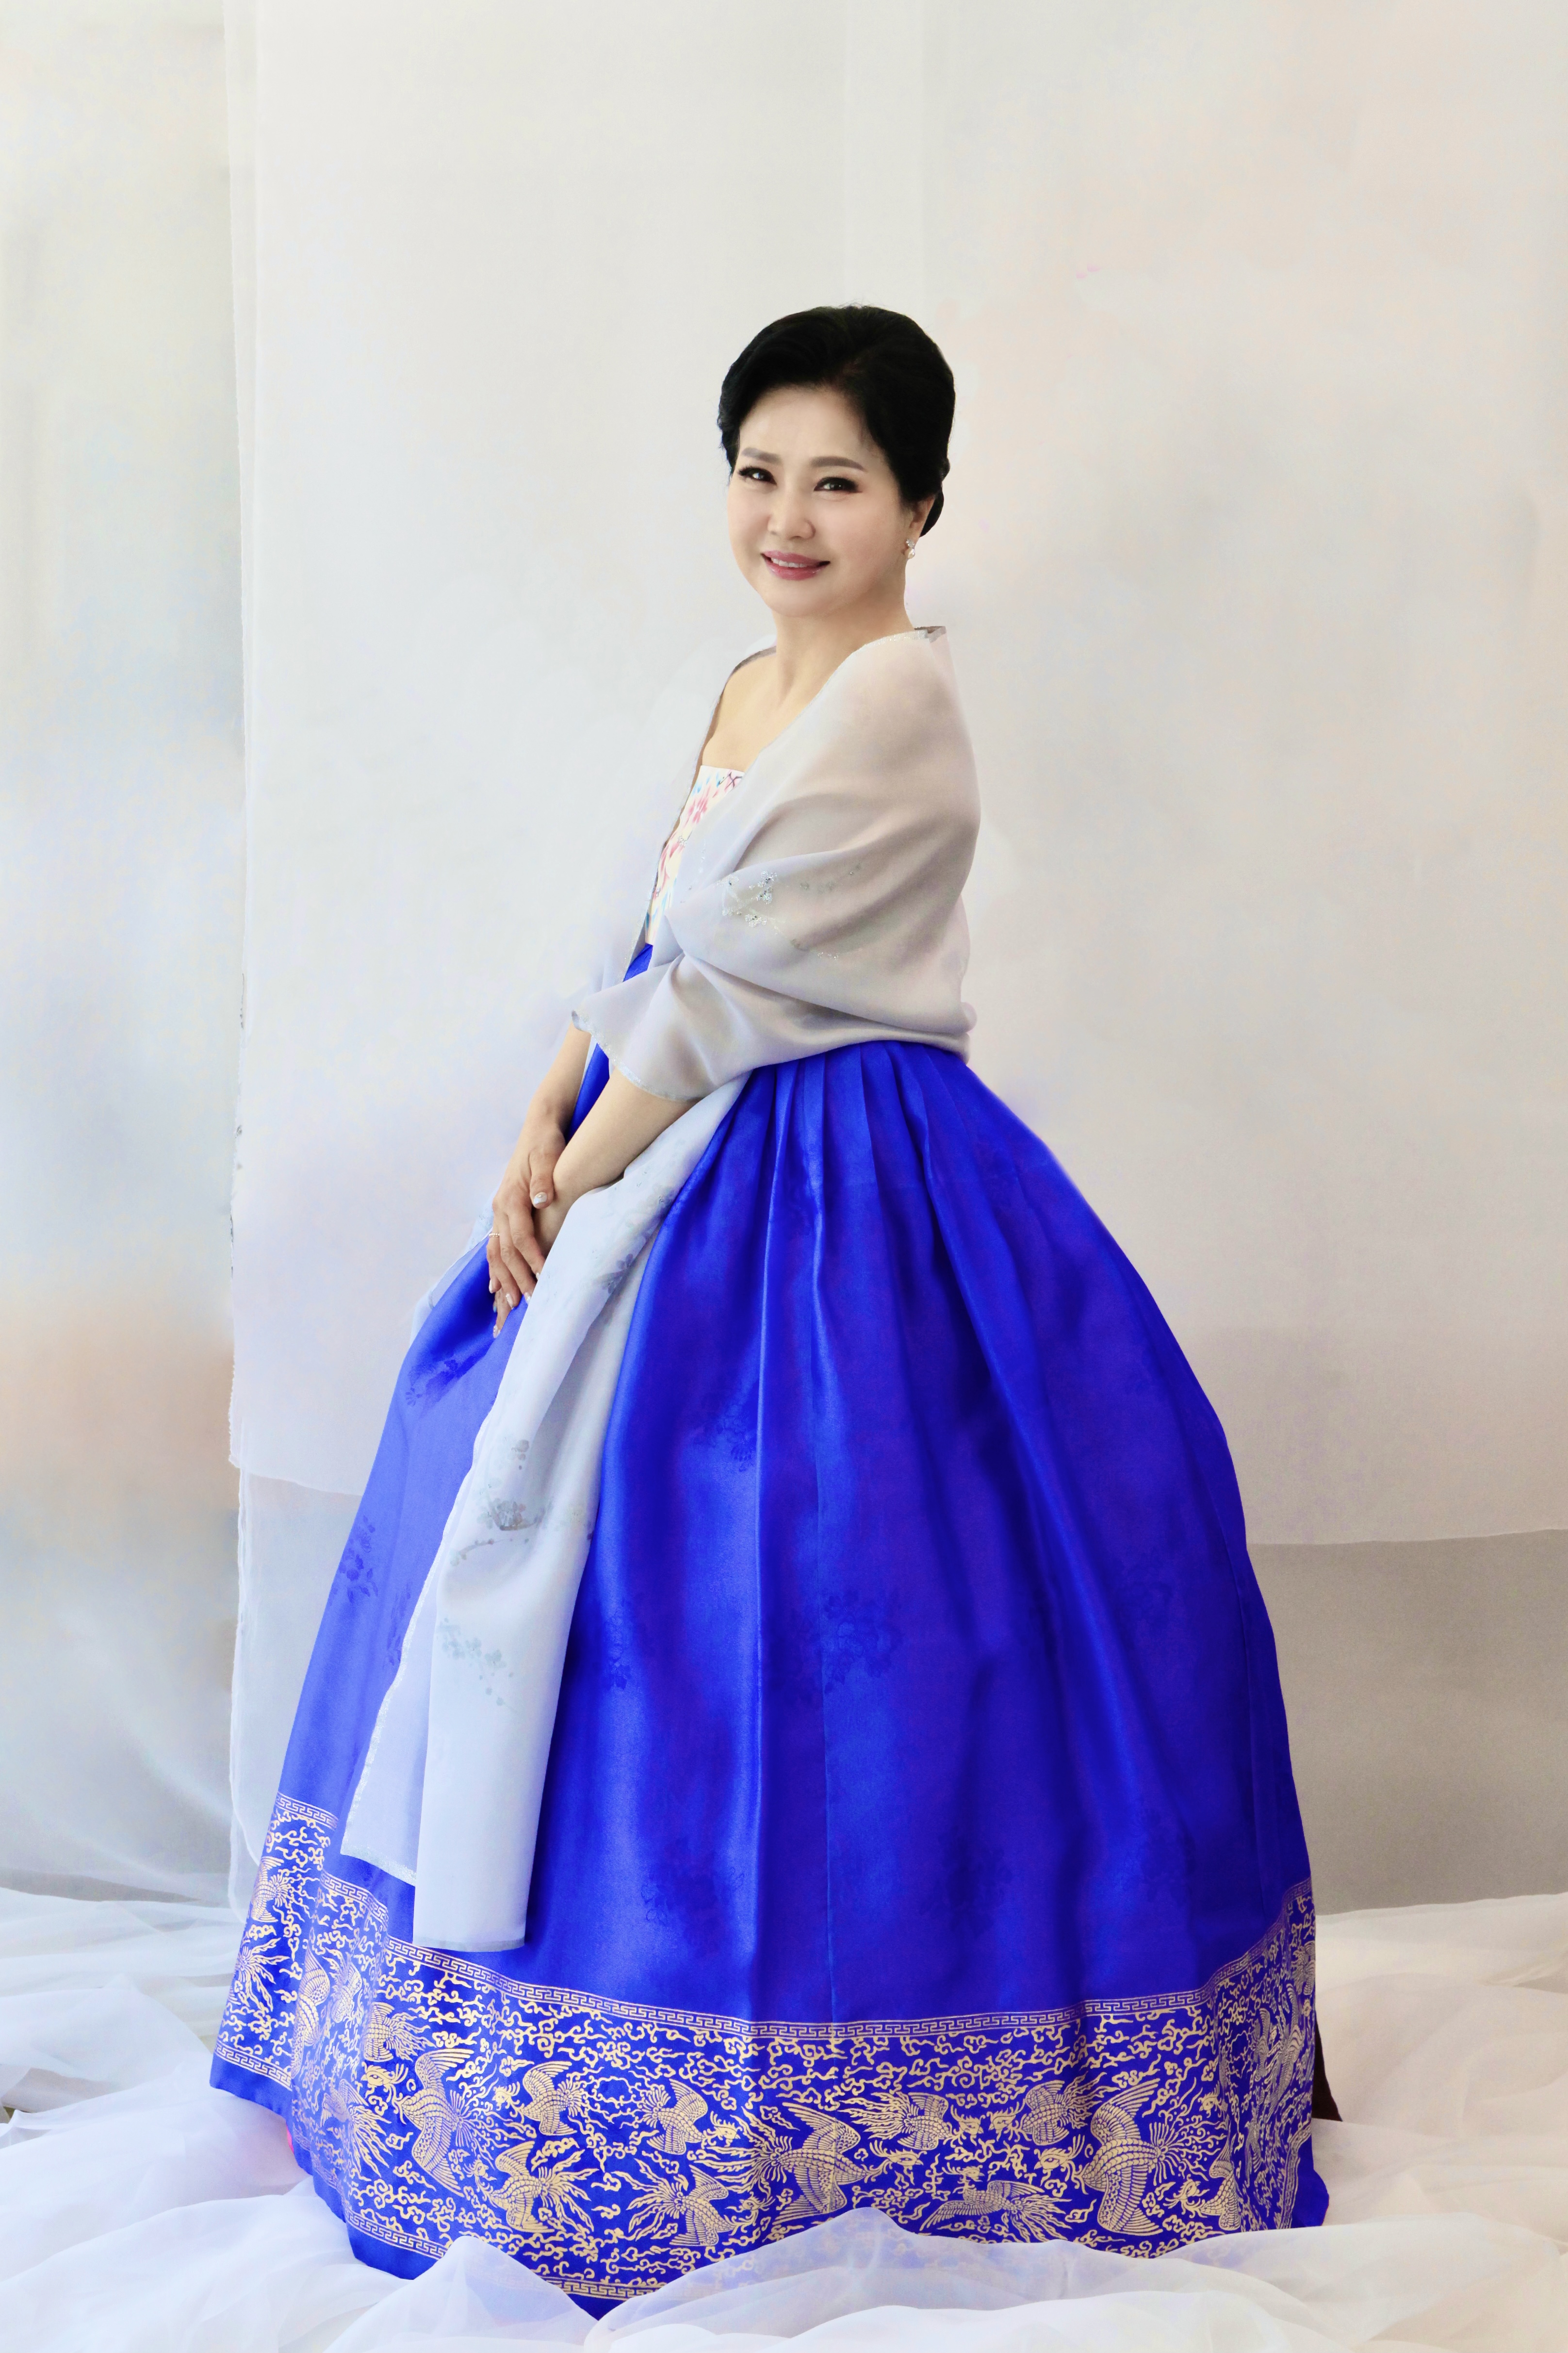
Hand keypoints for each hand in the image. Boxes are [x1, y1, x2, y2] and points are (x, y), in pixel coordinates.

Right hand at [489, 1111, 566, 1332]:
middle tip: (528, 1301)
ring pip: (496, 1252)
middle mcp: (501, 1207)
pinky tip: (496, 1287)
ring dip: (503, 1278)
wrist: (538, 1128)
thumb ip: (544, 1178)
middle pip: (505, 1250)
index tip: (543, 1277)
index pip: (520, 1236)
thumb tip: (540, 1201)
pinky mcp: (504, 1213)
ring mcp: (499, 1211)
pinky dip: (496, 1267)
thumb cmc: (547, 1142)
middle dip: (515, 1277)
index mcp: (511, 1196)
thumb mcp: (549, 1155)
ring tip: (509, 1303)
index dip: (531, 1258)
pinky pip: (495, 1246)